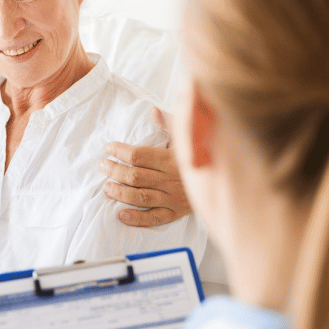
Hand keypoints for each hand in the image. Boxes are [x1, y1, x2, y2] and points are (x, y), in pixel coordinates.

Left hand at [102, 107, 191, 226]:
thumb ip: (171, 124)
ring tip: (106, 187)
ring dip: (120, 192)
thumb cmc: (203, 154)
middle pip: (135, 176)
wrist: (225, 180)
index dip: (121, 152)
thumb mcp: (190, 136)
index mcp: (173, 158)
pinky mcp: (176, 212)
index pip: (139, 156)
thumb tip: (154, 110)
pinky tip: (121, 214)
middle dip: (115, 170)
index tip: (110, 147)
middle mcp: (171, 179)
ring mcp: (173, 197)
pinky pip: (154, 218)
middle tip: (103, 166)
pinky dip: (136, 218)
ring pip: (140, 197)